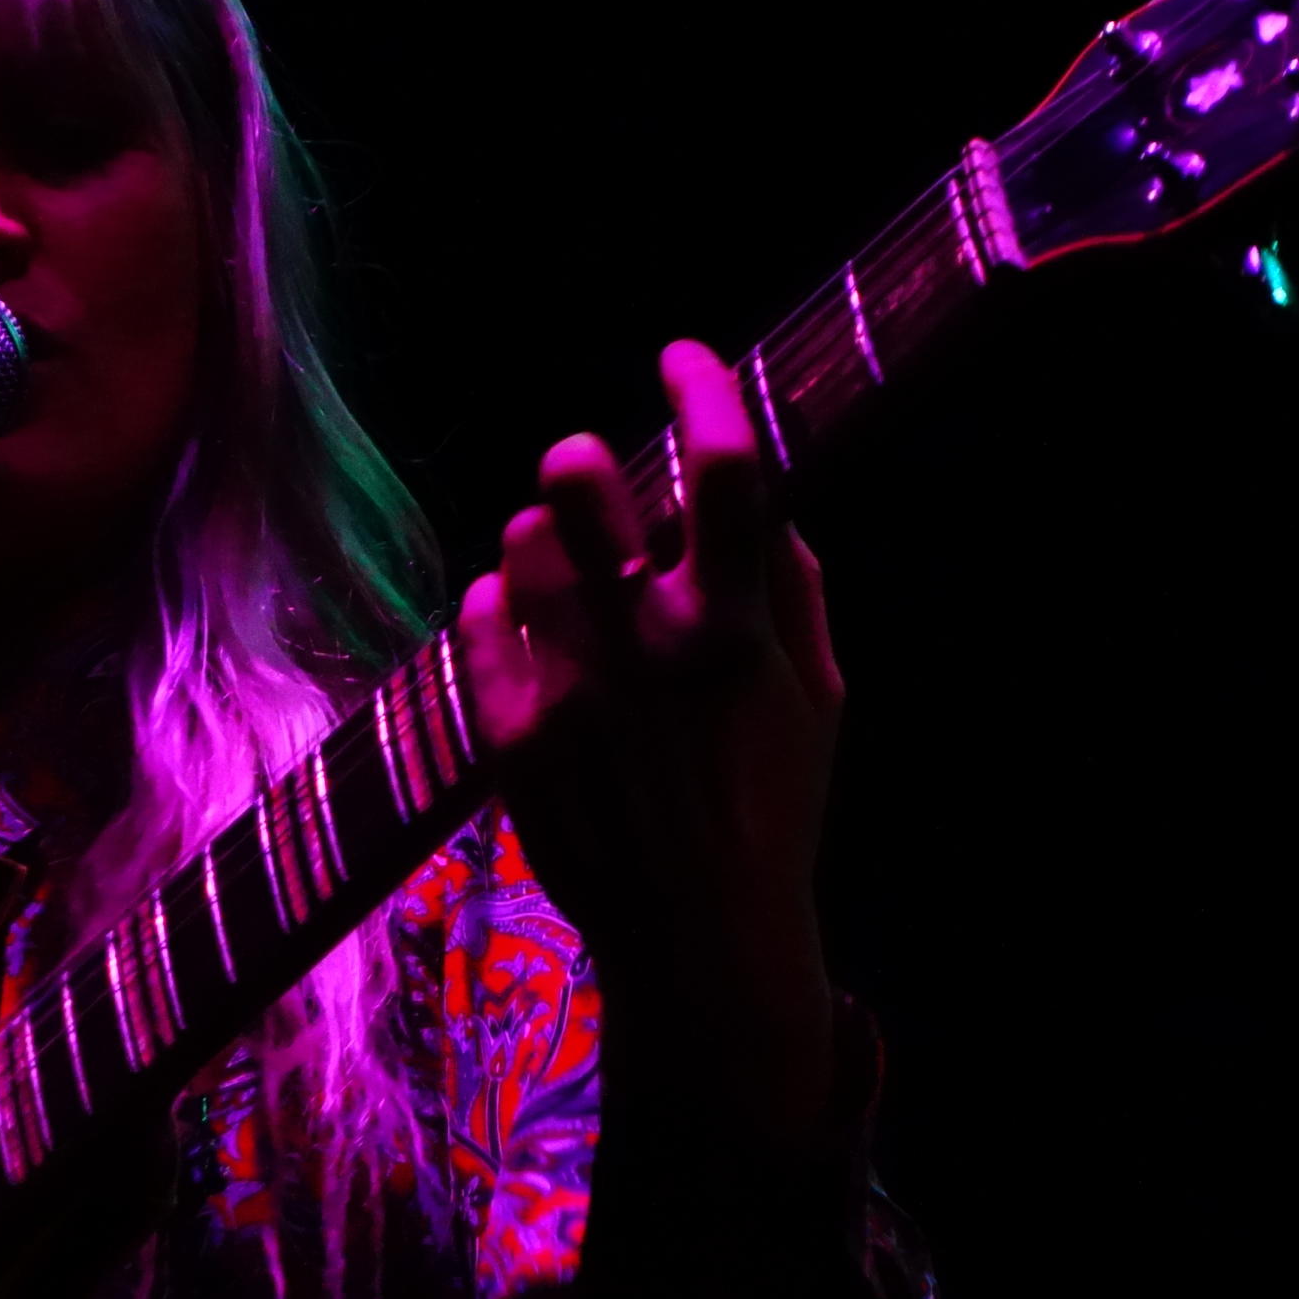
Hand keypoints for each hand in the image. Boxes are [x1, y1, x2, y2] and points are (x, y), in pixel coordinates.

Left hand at [459, 340, 846, 1141]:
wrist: (694, 939)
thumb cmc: (771, 807)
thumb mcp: (818, 697)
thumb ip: (791, 589)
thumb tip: (759, 500)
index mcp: (733, 632)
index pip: (722, 472)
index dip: (702, 390)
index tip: (681, 359)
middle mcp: (642, 648)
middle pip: (577, 484)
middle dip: (580, 461)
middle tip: (587, 479)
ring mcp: (564, 689)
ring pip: (518, 545)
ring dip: (545, 541)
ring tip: (573, 579)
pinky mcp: (506, 732)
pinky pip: (480, 615)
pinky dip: (505, 607)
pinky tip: (538, 634)